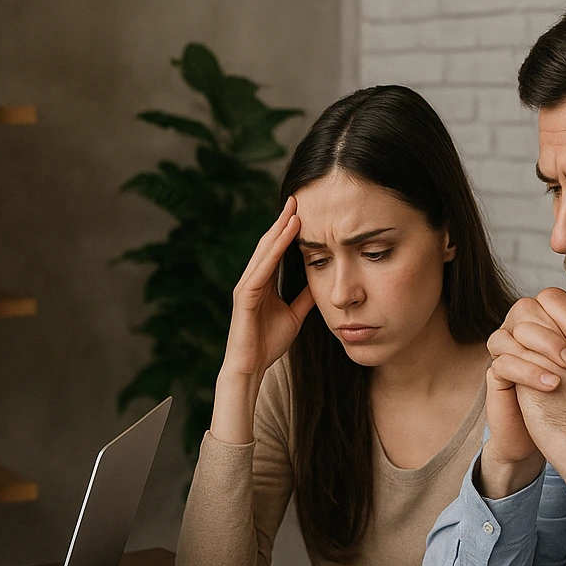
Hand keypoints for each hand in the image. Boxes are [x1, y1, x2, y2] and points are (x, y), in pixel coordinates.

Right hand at [210, 199, 315, 444]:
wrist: (252, 367)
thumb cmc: (268, 343)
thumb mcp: (295, 314)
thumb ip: (304, 296)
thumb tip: (321, 280)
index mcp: (263, 283)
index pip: (277, 250)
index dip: (289, 231)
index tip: (304, 211)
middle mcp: (253, 280)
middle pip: (268, 244)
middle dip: (283, 221)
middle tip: (298, 198)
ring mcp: (247, 286)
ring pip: (264, 251)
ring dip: (279, 230)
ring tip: (294, 210)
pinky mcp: (245, 296)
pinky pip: (262, 268)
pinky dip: (274, 250)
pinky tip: (286, 235)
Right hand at [479, 289, 565, 498]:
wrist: (558, 441)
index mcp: (558, 323)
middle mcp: (532, 328)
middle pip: (543, 300)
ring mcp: (511, 348)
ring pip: (520, 325)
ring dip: (549, 342)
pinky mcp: (497, 372)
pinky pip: (505, 360)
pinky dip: (529, 371)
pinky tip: (552, 385)